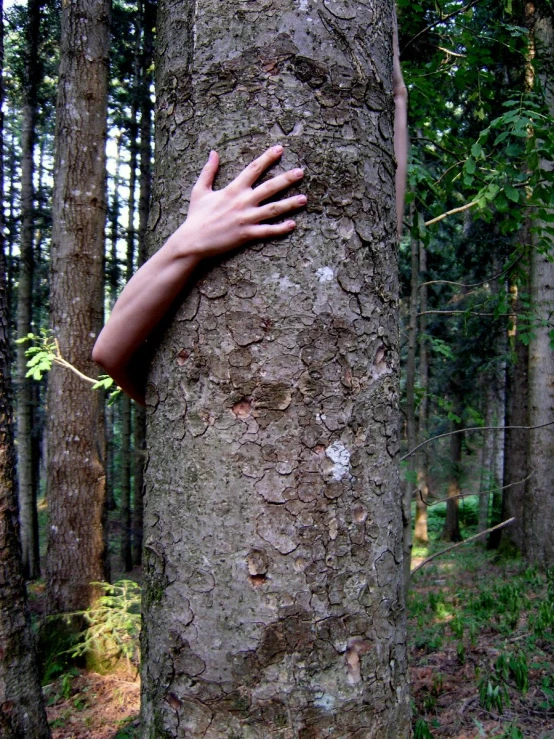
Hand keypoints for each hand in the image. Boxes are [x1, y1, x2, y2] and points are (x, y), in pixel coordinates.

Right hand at [173, 145, 305, 258]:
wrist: (192, 241)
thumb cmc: (196, 216)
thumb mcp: (199, 190)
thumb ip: (208, 171)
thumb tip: (213, 152)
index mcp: (233, 189)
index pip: (253, 169)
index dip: (268, 158)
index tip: (280, 149)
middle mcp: (242, 202)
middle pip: (269, 187)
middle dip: (286, 179)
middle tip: (301, 172)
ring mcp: (246, 218)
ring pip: (272, 209)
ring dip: (289, 204)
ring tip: (304, 199)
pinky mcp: (246, 234)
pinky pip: (267, 231)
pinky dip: (280, 228)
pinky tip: (292, 224)